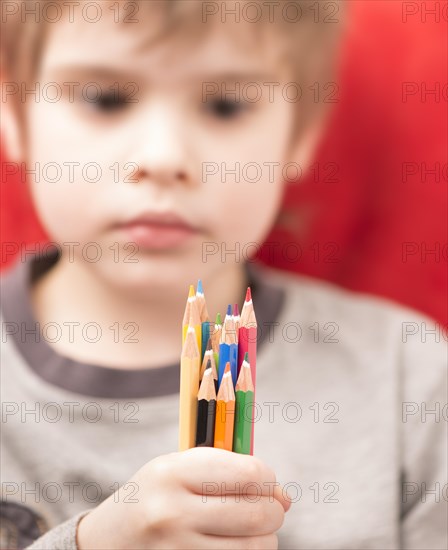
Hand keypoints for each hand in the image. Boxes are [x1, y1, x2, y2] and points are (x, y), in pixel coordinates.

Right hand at [77, 447, 290, 548]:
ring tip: (250, 528)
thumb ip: (227, 470)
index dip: (269, 479)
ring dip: (265, 538)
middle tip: (268, 508)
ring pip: (256, 549)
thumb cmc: (154, 496)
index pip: (248, 474)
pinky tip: (233, 544)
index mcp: (172, 473)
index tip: (268, 483)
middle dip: (274, 510)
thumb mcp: (178, 468)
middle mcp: (173, 513)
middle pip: (258, 515)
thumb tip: (283, 496)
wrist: (106, 541)